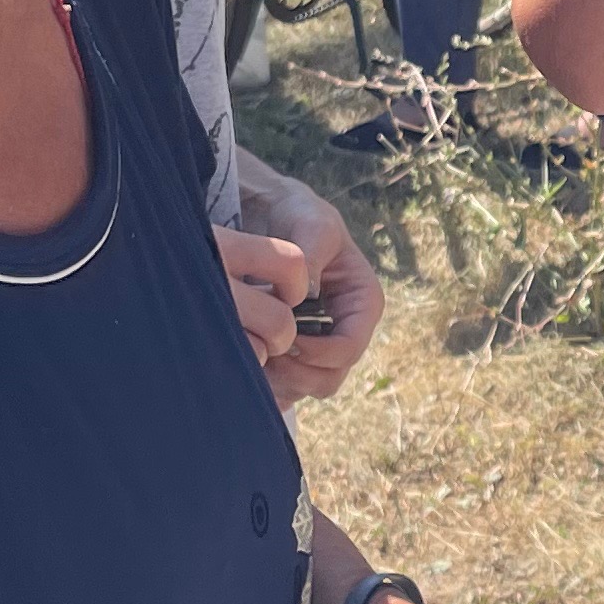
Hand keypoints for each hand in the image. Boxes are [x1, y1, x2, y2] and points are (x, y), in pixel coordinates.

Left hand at [232, 162, 383, 395]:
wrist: (271, 217)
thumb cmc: (299, 215)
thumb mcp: (312, 225)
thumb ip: (310, 256)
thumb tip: (304, 294)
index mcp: (362, 303)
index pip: (349, 348)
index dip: (318, 353)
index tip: (284, 338)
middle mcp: (344, 331)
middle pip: (328, 379)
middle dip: (295, 372)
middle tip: (261, 351)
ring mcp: (319, 346)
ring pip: (304, 388)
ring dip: (276, 380)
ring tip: (247, 353)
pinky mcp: (292, 354)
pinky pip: (283, 387)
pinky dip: (264, 384)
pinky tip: (241, 360)